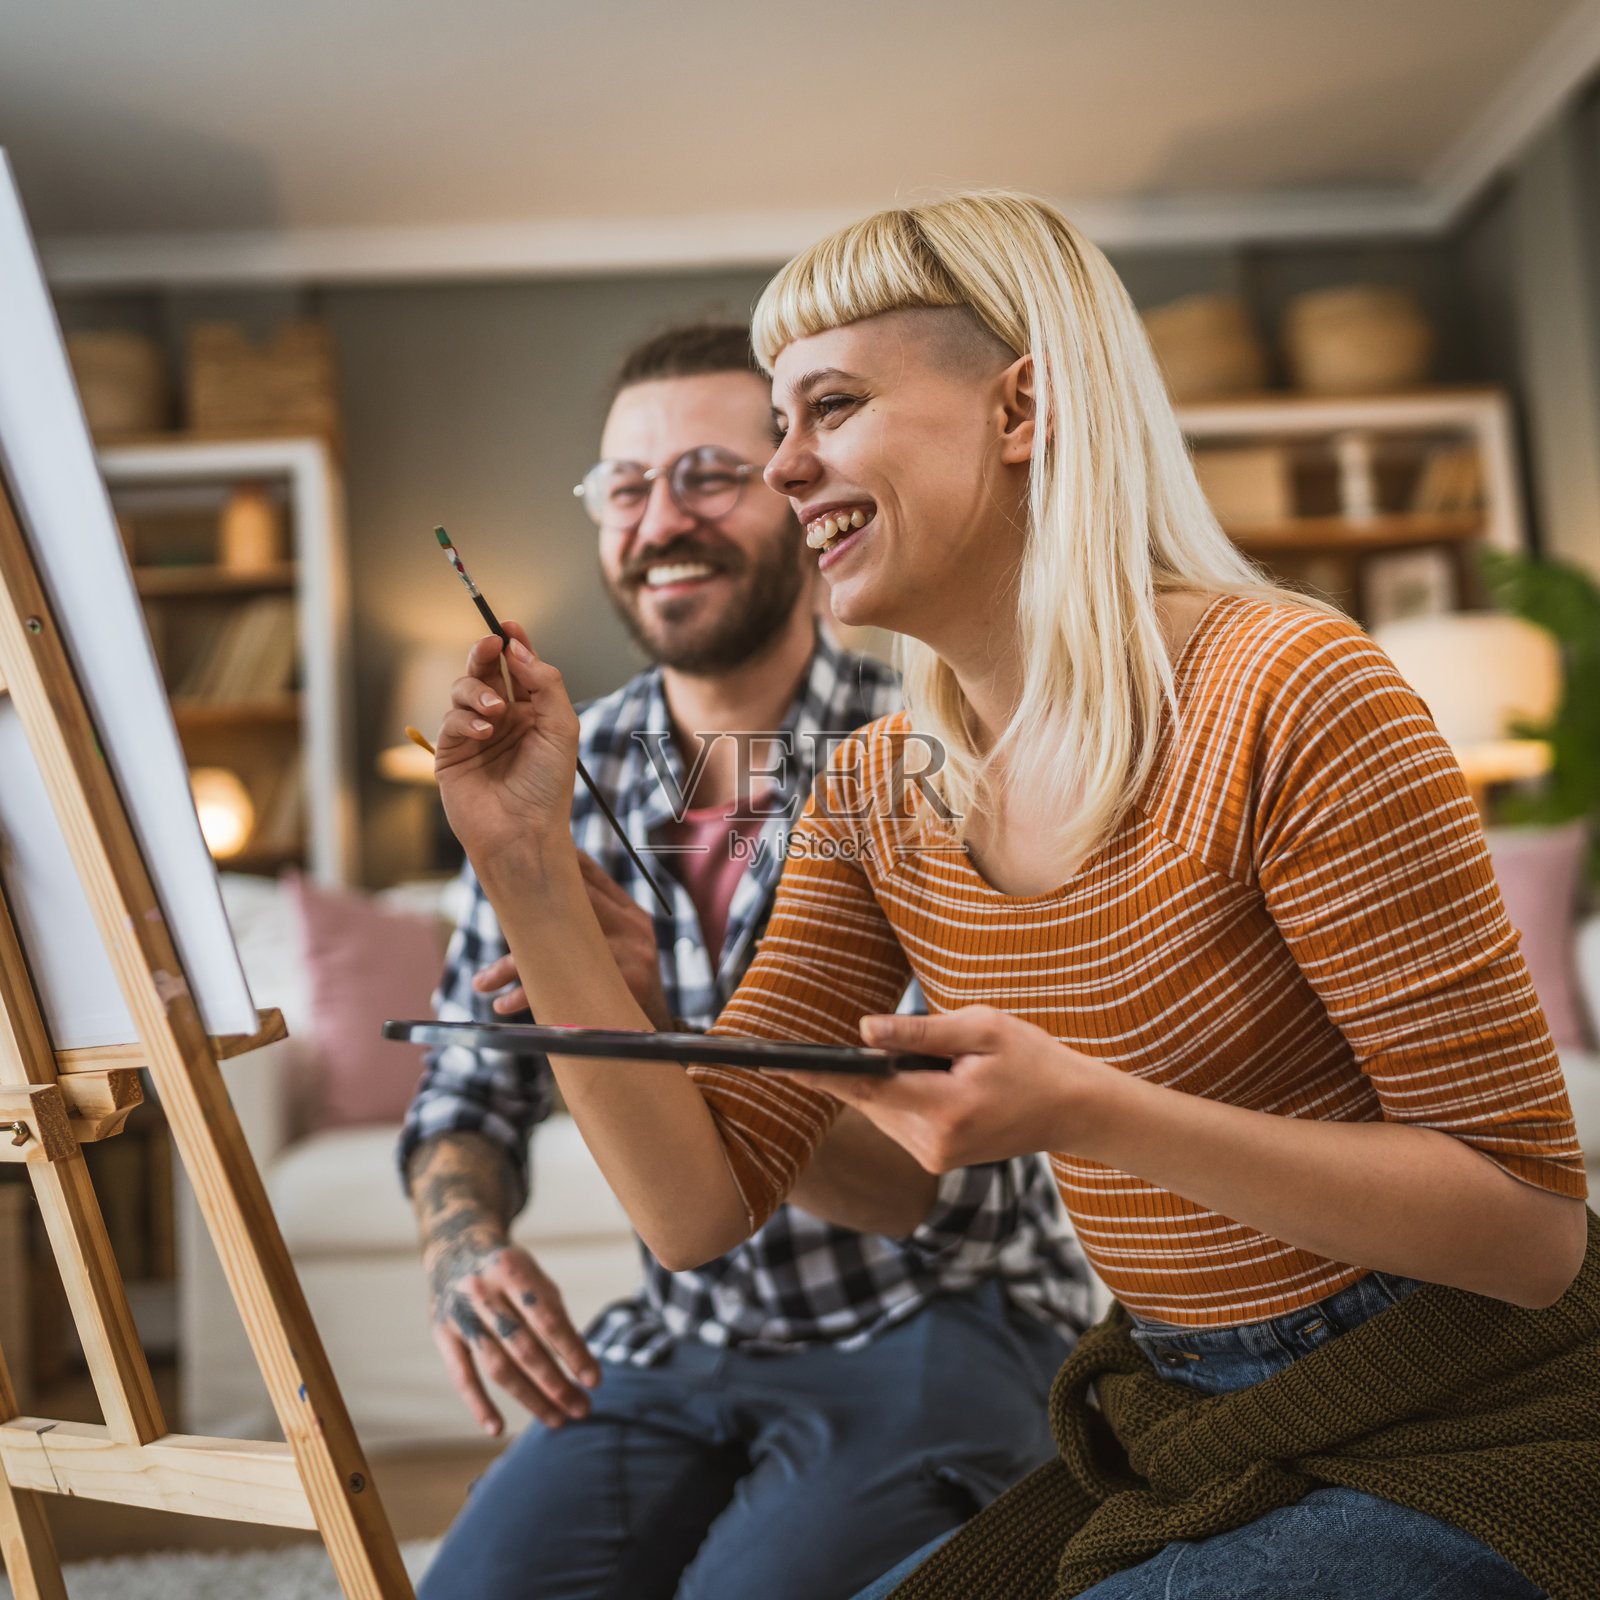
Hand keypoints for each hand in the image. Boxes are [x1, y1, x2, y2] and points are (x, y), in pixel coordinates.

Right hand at [425, 1225, 601, 1436]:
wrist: (458, 1251)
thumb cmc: (511, 1275)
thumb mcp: (536, 1280)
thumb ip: (556, 1318)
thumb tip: (581, 1368)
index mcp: (514, 1270)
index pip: (548, 1320)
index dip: (573, 1352)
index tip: (595, 1381)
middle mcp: (483, 1291)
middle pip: (524, 1348)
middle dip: (556, 1383)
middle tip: (582, 1408)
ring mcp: (459, 1314)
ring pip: (498, 1367)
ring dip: (530, 1398)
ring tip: (557, 1419)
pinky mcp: (441, 1334)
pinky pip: (461, 1376)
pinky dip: (479, 1405)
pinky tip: (498, 1429)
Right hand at [434, 627, 580, 874]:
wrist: (524, 832)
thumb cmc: (548, 786)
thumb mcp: (561, 727)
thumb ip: (545, 684)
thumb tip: (518, 650)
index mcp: (530, 712)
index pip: (518, 668)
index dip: (513, 644)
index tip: (510, 627)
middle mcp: (501, 719)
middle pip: (485, 670)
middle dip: (485, 652)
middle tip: (491, 643)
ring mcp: (474, 734)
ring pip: (464, 689)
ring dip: (478, 691)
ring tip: (496, 711)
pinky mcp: (451, 752)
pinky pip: (451, 719)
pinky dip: (466, 719)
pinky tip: (485, 732)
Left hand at [474, 852, 672, 1029]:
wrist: (653, 1033)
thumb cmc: (622, 985)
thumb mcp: (619, 946)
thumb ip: (590, 920)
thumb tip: (527, 903)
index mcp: (628, 911)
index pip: (587, 871)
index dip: (550, 865)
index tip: (513, 867)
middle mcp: (632, 924)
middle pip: (570, 902)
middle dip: (523, 913)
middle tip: (493, 913)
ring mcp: (633, 950)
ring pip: (559, 946)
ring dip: (513, 965)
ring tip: (482, 983)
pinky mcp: (628, 981)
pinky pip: (566, 984)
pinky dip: (530, 994)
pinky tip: (505, 1004)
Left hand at [790, 1006, 1118, 1172]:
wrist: (1074, 1109)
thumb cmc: (1032, 1059)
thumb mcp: (981, 1028)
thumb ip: (920, 1032)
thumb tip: (864, 1029)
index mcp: (945, 1109)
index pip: (865, 1086)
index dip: (817, 1071)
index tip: (774, 1062)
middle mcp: (932, 1143)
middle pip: (866, 1099)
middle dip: (845, 1068)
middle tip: (801, 1046)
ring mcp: (934, 1158)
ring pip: (879, 1111)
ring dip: (873, 1082)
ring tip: (886, 1054)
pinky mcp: (936, 1160)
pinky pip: (896, 1121)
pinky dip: (891, 1096)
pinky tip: (905, 1076)